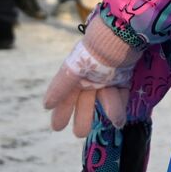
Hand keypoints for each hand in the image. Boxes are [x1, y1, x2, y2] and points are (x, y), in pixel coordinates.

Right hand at [43, 16, 140, 137]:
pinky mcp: (124, 76)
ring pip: (106, 98)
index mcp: (77, 74)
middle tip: (79, 134)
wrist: (119, 37)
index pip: (67, 96)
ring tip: (116, 123)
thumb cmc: (93, 53)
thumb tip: (46, 105)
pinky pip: (121, 92)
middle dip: (83, 116)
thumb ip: (60, 86)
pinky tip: (121, 118)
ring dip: (110, 111)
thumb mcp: (73, 69)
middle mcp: (92, 76)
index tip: (57, 127)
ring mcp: (108, 77)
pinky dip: (121, 104)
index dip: (61, 111)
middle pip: (86, 100)